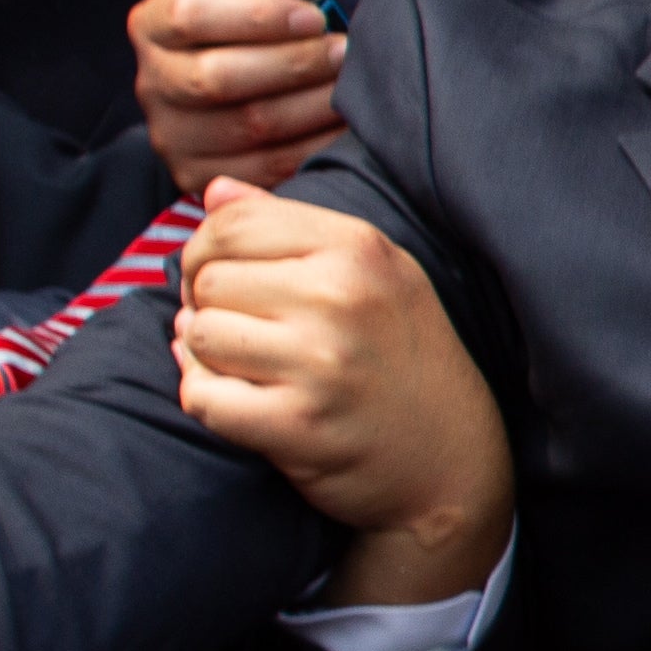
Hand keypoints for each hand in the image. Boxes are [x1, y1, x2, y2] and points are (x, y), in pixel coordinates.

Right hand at [131, 0, 355, 188]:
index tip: (313, 14)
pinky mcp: (198, 176)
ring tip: (351, 86)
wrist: (230, 88)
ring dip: (310, 107)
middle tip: (344, 51)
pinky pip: (264, 169)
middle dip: (294, 64)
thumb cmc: (247, 24)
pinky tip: (342, 126)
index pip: (191, 14)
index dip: (257, 15)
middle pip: (219, 78)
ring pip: (246, 128)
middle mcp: (153, 82)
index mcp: (155, 24)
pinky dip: (313, 149)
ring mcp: (172, 135)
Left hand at [174, 179, 510, 604]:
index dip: (206, 251)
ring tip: (247, 368)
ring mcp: (320, 362)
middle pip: (208, 278)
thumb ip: (290, 225)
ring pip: (198, 334)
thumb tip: (213, 191)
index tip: (224, 283)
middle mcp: (341, 296)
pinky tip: (241, 403)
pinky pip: (202, 396)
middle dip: (207, 307)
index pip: (231, 222)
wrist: (452, 460)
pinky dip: (208, 401)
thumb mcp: (373, 273)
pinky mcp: (299, 424)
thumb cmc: (403, 358)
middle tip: (242, 333)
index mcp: (358, 248)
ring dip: (208, 356)